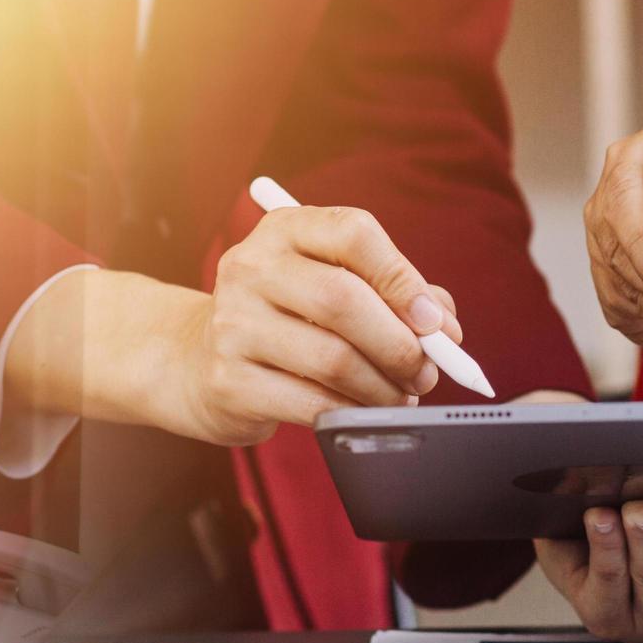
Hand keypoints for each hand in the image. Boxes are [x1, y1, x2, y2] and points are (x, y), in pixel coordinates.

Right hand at [170, 205, 457, 444]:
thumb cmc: (288, 320)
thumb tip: (443, 329)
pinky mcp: (229, 379)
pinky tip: (364, 411)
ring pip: (333, 359)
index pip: (353, 234)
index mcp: (283, 229)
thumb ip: (394, 295)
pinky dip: (352, 412)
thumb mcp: (333, 285)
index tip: (434, 322)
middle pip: (344, 300)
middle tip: (426, 370)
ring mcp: (233, 324)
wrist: (199, 360)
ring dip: (383, 386)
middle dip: (400, 344)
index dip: (403, 279)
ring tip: (400, 395)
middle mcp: (250, 267)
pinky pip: (311, 403)